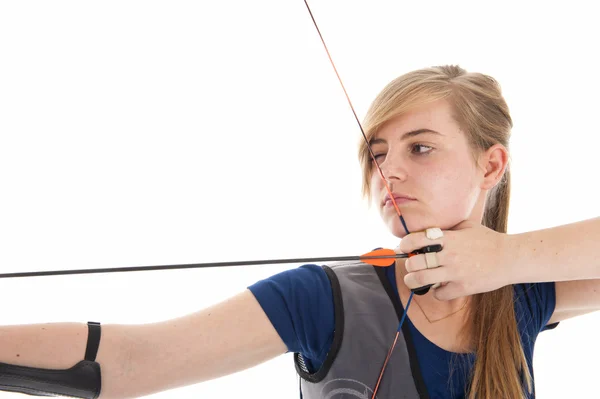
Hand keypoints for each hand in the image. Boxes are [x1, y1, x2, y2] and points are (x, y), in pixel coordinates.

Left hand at [399, 220, 513, 299]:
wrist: (510, 258)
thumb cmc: (488, 240)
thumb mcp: (467, 226)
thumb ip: (447, 228)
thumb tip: (427, 230)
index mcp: (448, 238)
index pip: (415, 240)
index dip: (404, 244)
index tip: (403, 247)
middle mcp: (449, 255)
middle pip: (414, 262)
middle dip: (408, 264)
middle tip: (410, 265)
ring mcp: (455, 272)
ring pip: (421, 279)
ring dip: (413, 280)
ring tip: (413, 280)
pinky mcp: (463, 287)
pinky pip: (438, 294)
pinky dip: (436, 292)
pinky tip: (440, 287)